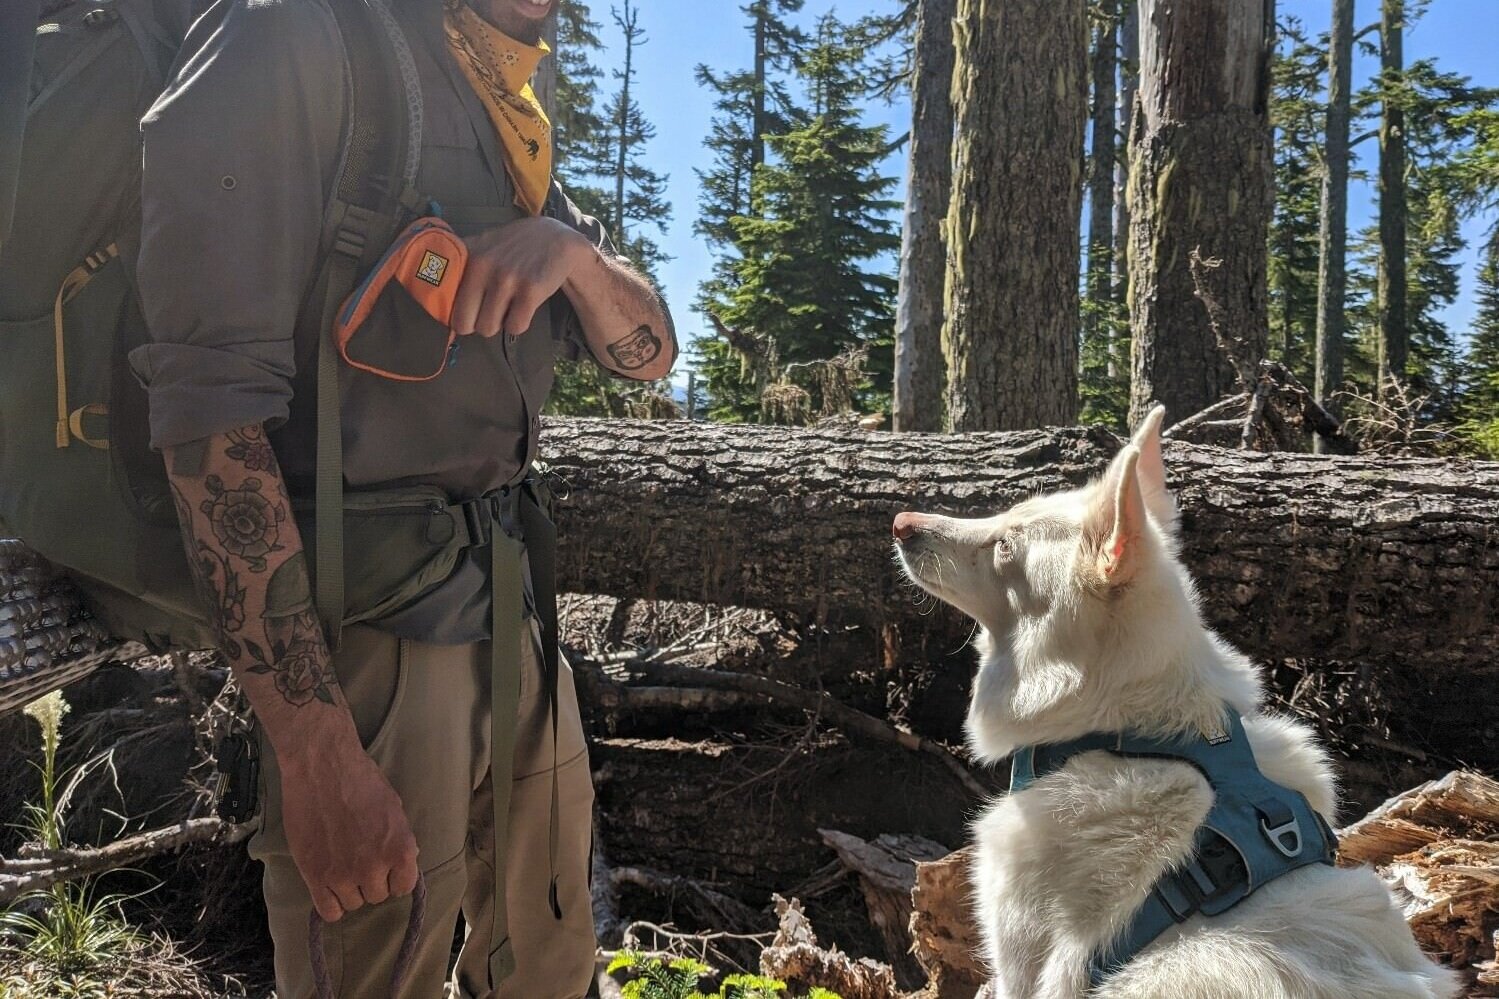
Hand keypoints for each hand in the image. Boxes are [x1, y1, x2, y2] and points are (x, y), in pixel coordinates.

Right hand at [279, 727, 419, 922]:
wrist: (322, 767)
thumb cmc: (361, 779)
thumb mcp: (394, 807)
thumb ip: (399, 839)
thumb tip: (404, 860)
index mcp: (400, 848)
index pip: (404, 886)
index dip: (395, 877)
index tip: (386, 868)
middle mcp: (375, 867)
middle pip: (378, 896)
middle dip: (372, 880)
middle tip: (360, 860)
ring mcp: (343, 874)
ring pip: (354, 904)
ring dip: (350, 890)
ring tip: (342, 867)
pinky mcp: (314, 876)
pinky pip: (328, 911)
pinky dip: (331, 904)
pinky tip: (330, 888)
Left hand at [451, 216, 591, 337]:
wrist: (555, 239)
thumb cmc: (513, 246)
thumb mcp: (483, 244)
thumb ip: (460, 263)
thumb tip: (433, 291)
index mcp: (469, 257)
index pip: (448, 304)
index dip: (458, 314)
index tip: (468, 312)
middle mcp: (485, 267)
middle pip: (466, 324)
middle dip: (477, 324)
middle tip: (489, 312)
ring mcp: (508, 279)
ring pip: (489, 328)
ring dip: (499, 323)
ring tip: (507, 306)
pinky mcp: (531, 290)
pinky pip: (515, 327)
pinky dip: (519, 323)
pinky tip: (523, 307)